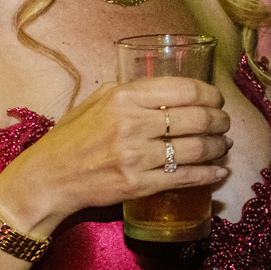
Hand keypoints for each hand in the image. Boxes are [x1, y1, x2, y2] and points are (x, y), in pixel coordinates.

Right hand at [0, 75, 229, 229]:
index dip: (210, 95)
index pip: (185, 90)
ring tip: (222, 145)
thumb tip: (165, 85)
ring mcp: (135, 157)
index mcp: (123, 98)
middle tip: (223, 124)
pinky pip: (185, 178)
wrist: (47, 178)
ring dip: (218, 147)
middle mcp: (131, 125)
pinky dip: (209, 174)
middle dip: (219, 121)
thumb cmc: (70, 138)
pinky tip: (219, 171)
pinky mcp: (137, 184)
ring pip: (196, 149)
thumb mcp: (95, 101)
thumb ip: (129, 91)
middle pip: (197, 119)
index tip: (216, 100)